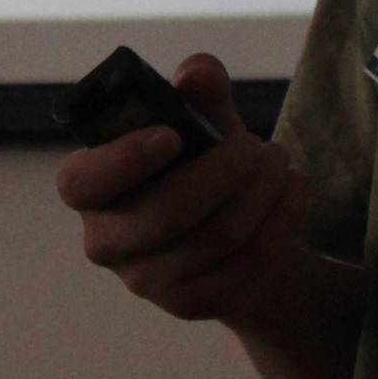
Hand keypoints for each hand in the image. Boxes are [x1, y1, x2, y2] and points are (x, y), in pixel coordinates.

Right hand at [56, 55, 303, 323]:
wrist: (240, 231)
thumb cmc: (203, 163)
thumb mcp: (204, 119)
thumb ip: (199, 89)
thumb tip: (198, 74)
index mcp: (91, 186)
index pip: (81, 182)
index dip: (123, 160)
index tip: (174, 135)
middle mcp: (106, 239)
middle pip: (164, 213)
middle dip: (224, 172)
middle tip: (258, 145)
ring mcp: (146, 279)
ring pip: (214, 237)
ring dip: (262, 191)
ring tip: (281, 161)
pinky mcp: (189, 304)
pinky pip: (245, 264)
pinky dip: (281, 220)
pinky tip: (296, 190)